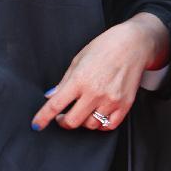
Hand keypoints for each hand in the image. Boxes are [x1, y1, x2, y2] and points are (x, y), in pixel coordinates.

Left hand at [31, 13, 168, 131]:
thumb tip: (51, 96)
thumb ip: (64, 82)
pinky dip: (100, 124)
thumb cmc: (104, 48)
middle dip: (63, 122)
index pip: (55, 104)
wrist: (133, 44)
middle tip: (62, 117)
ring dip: (82, 122)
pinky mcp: (125, 105)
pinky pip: (109, 125)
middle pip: (73, 121)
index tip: (37, 124)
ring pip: (90, 125)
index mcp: (79, 79)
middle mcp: (95, 92)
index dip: (43, 117)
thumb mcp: (78, 60)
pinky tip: (97, 116)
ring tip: (82, 111)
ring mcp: (111, 100)